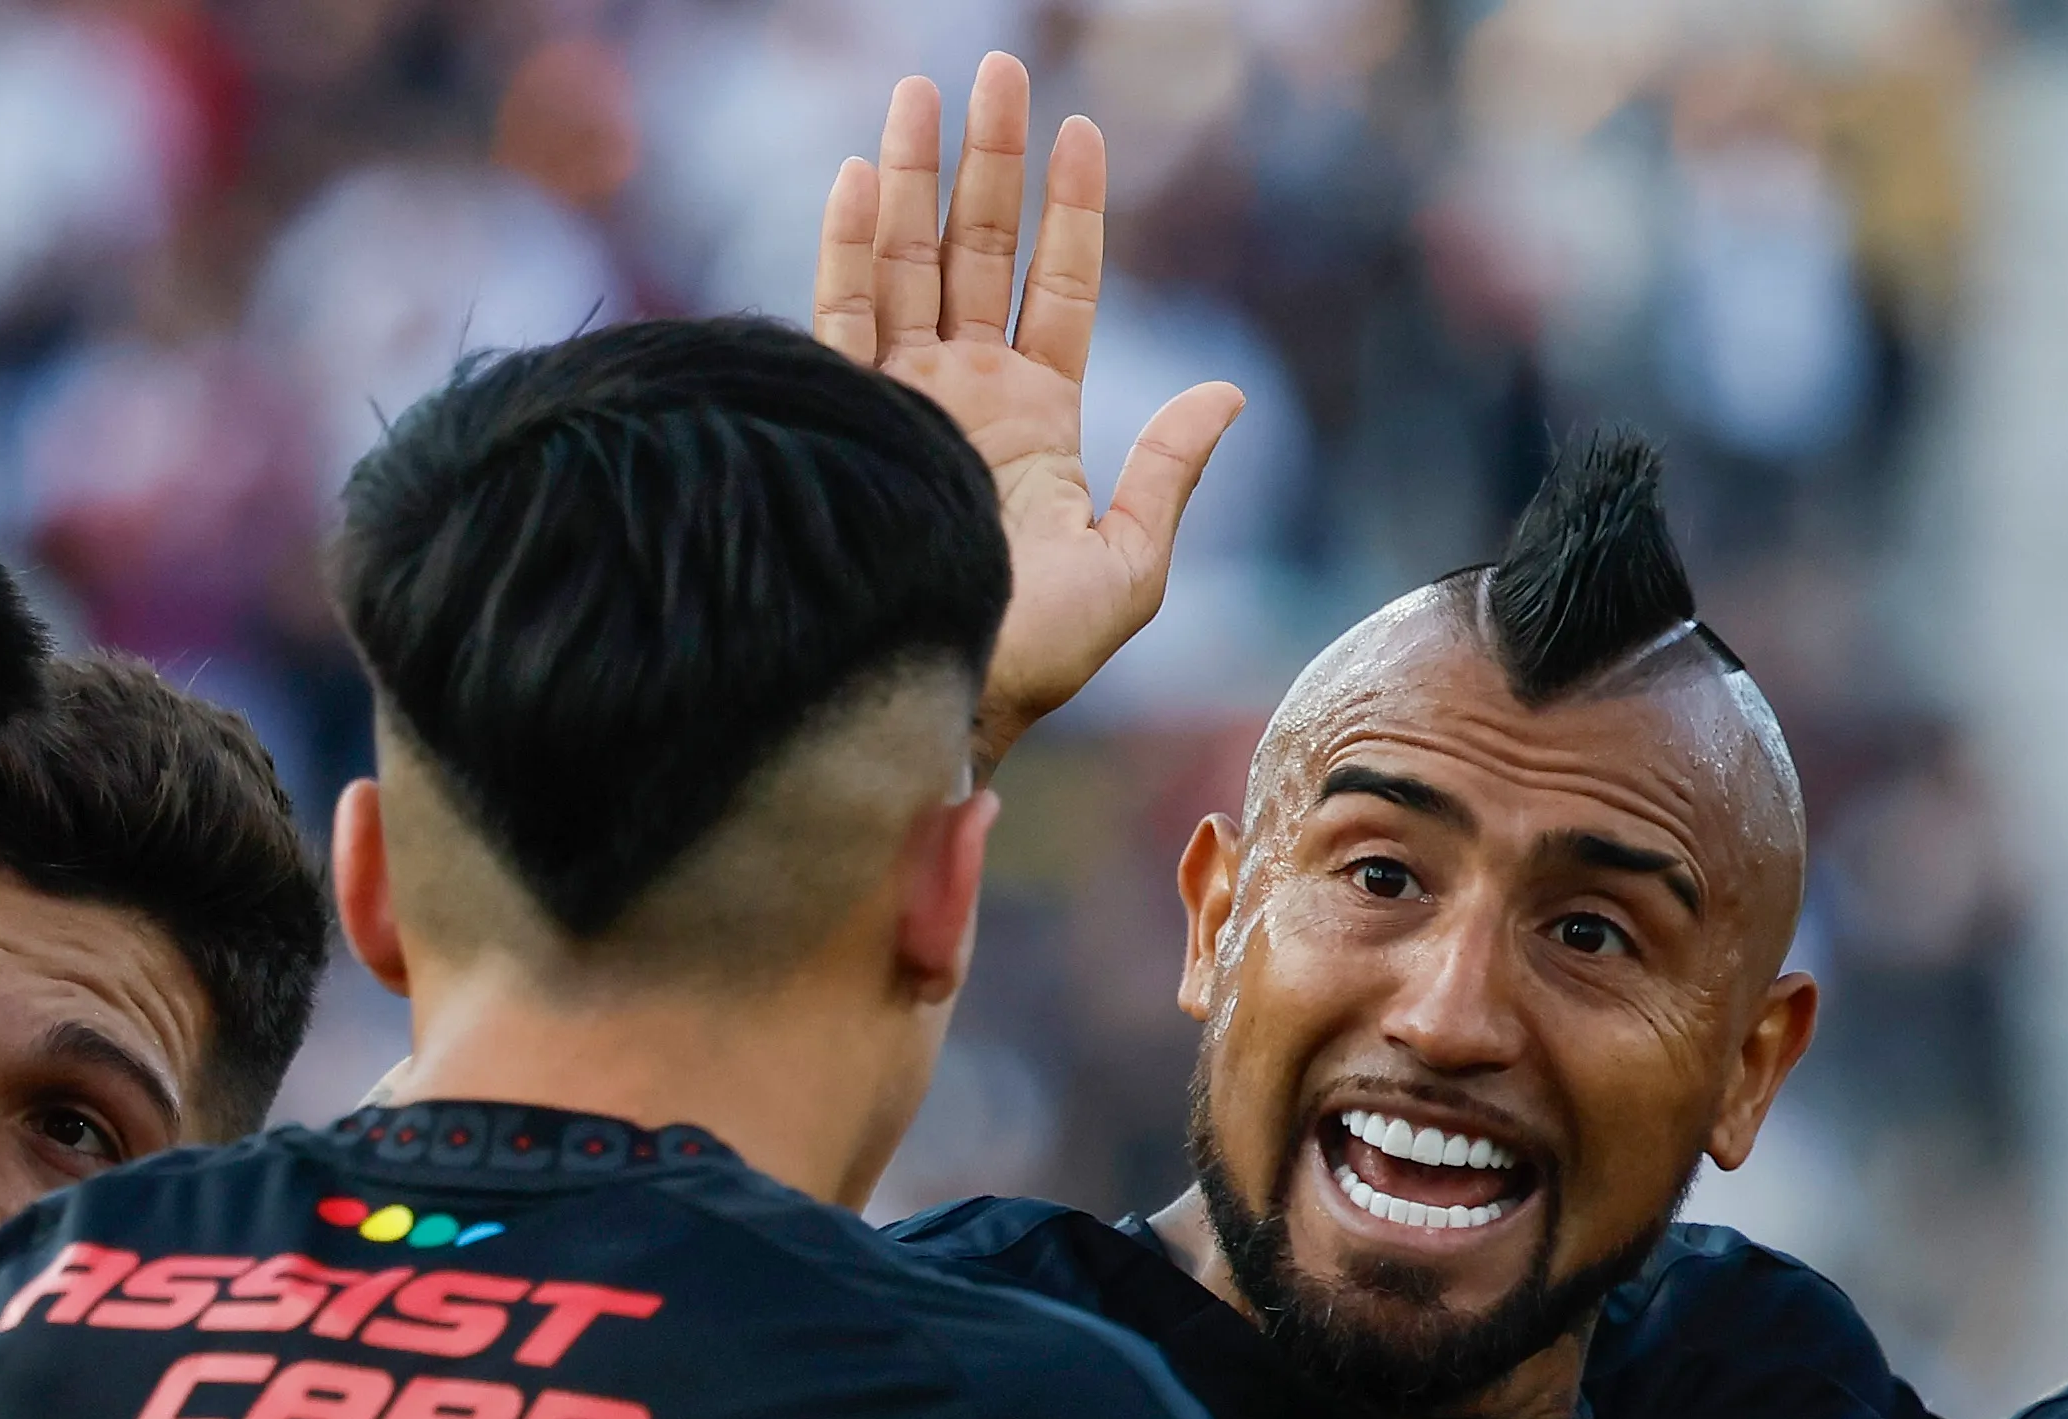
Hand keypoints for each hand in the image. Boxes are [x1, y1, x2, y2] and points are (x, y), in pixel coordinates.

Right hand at [812, 54, 1243, 769]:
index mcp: (1036, 420)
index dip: (1072, 210)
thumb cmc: (1034, 656)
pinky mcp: (844, 421)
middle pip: (977, 250)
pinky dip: (845, 247)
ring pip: (906, 262)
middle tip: (997, 69)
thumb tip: (1228, 392)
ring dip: (912, 175)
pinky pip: (839, 318)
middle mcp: (962, 396)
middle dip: (989, 160)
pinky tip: (854, 178)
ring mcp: (900, 402)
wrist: (939, 700)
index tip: (1083, 129)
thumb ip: (1169, 472)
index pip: (1057, 288)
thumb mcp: (1128, 567)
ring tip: (921, 89)